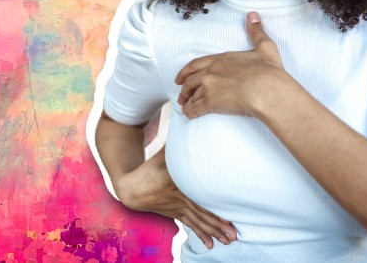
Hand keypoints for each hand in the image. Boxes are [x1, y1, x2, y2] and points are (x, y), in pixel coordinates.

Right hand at [116, 145, 237, 248]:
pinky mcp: (176, 214)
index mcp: (179, 184)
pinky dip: (202, 235)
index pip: (199, 198)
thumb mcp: (165, 152)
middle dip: (219, 225)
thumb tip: (191, 121)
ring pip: (199, 223)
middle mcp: (180, 199)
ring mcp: (178, 209)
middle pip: (203, 215)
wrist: (131, 186)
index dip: (214, 209)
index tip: (229, 217)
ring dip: (214, 232)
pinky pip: (191, 226)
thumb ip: (179, 140)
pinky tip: (211, 246)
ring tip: (229, 241)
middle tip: (234, 234)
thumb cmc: (151, 166)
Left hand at [175, 11, 288, 118]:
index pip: (197, 64)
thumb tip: (253, 15)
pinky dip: (190, 111)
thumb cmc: (268, 71)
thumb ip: (256, 31)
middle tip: (181, 95)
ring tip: (184, 106)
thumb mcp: (265, 47)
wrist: (267, 90)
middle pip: (190, 81)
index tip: (180, 77)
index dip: (186, 71)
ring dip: (186, 101)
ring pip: (192, 95)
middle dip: (184, 88)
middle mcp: (211, 72)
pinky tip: (188, 114)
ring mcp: (209, 87)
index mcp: (221, 59)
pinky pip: (195, 108)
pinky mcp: (211, 102)